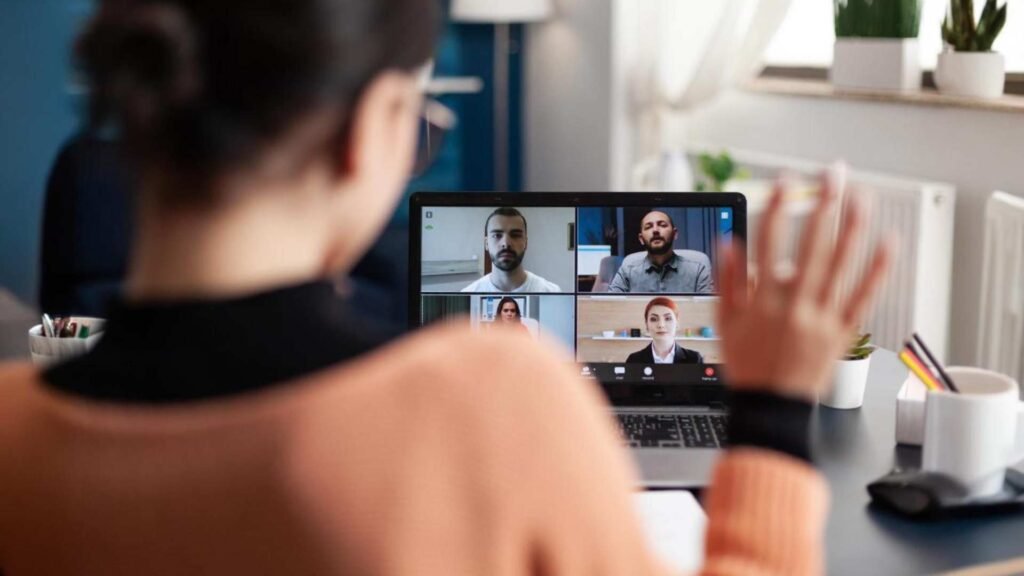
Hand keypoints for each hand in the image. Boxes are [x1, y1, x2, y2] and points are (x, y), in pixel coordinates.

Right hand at [716, 165, 893, 400]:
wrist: (772, 407)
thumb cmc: (748, 366)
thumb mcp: (725, 323)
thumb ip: (728, 282)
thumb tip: (730, 245)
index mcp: (763, 301)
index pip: (770, 243)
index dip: (778, 208)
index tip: (785, 182)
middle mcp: (795, 305)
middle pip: (812, 246)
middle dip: (823, 206)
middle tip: (832, 176)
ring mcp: (822, 318)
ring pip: (841, 265)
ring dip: (853, 227)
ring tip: (861, 197)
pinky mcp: (842, 332)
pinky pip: (863, 296)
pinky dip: (877, 269)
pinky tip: (887, 244)